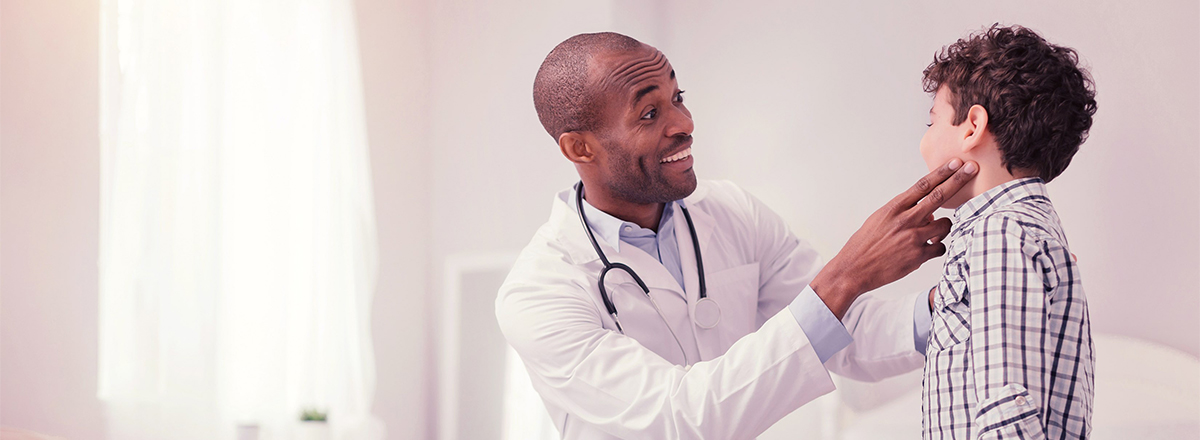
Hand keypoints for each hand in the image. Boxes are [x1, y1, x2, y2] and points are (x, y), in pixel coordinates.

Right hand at [811, 159, 976, 318]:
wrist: (854, 269)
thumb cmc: (865, 244)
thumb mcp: (879, 220)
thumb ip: (904, 213)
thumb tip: (928, 212)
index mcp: (894, 208)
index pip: (922, 185)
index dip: (941, 173)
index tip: (955, 163)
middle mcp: (905, 220)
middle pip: (938, 196)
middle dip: (958, 180)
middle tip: (972, 168)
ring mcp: (913, 238)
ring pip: (945, 225)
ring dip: (943, 227)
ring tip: (930, 234)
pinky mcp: (918, 257)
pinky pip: (940, 248)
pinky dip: (936, 248)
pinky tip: (925, 251)